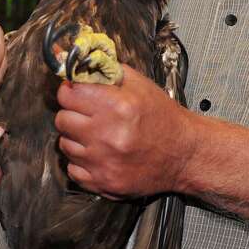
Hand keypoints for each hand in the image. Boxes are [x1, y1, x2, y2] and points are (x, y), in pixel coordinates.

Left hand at [54, 65, 196, 197]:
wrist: (185, 155)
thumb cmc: (164, 119)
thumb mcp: (141, 85)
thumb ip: (108, 72)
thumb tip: (80, 66)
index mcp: (116, 107)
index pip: (68, 94)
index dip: (70, 90)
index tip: (75, 92)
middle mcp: (107, 135)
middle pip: (62, 119)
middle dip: (72, 113)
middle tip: (86, 114)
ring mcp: (104, 162)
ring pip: (65, 145)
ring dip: (76, 139)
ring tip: (95, 135)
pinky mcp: (104, 182)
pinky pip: (73, 170)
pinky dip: (82, 162)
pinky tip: (97, 154)